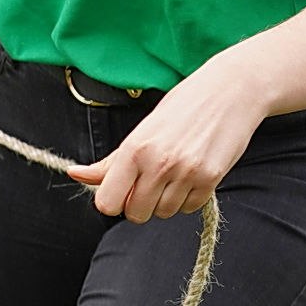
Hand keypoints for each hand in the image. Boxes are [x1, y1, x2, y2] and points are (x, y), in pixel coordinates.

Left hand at [66, 48, 263, 222]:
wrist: (230, 90)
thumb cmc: (182, 106)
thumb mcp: (141, 130)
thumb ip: (110, 162)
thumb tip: (75, 174)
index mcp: (134, 148)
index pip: (108, 203)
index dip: (114, 200)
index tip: (123, 188)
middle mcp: (158, 163)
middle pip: (135, 215)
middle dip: (139, 203)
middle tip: (150, 179)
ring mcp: (186, 173)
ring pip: (163, 213)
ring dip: (165, 200)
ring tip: (173, 172)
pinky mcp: (210, 180)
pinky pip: (189, 208)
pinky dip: (187, 198)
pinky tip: (191, 173)